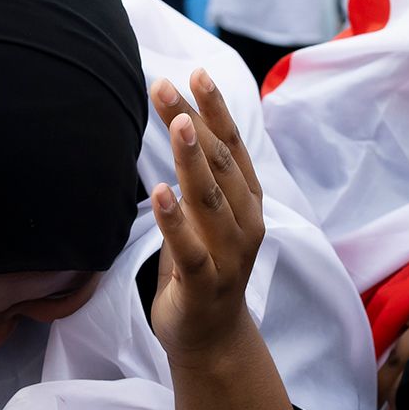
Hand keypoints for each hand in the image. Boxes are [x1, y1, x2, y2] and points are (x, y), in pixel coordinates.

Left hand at [147, 70, 265, 366]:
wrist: (211, 337)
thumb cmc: (203, 266)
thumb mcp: (206, 215)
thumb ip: (201, 177)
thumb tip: (180, 121)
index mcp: (249, 200)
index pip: (233, 145)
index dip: (217, 108)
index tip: (195, 72)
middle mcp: (246, 222)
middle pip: (220, 163)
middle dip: (195, 121)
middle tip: (166, 86)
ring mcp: (229, 254)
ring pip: (211, 199)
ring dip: (193, 159)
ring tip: (178, 123)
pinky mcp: (205, 284)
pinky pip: (190, 248)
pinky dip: (175, 219)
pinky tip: (159, 192)